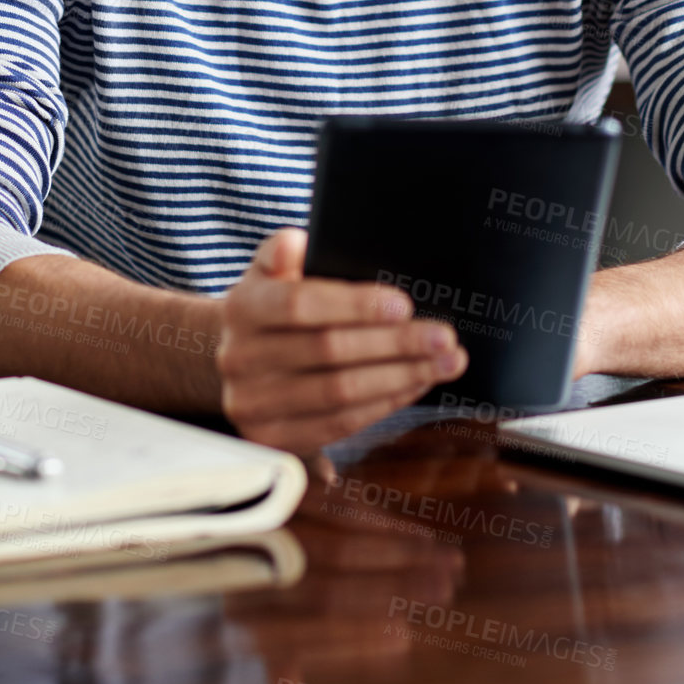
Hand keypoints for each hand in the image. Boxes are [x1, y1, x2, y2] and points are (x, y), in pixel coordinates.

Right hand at [216, 227, 467, 453]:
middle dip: (395, 344)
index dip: (355, 306)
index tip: (404, 304)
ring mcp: (253, 404)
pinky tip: (416, 384)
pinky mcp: (274, 439)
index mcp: (242, 307)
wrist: (241, 361)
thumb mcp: (269, 271)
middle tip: (444, 336)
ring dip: (401, 377)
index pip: (300, 305)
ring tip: (445, 362)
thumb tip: (296, 244)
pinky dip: (385, 403)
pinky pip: (339, 424)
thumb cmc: (273, 306)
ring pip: (340, 393)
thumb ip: (282, 250)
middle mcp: (239, 358)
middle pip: (328, 351)